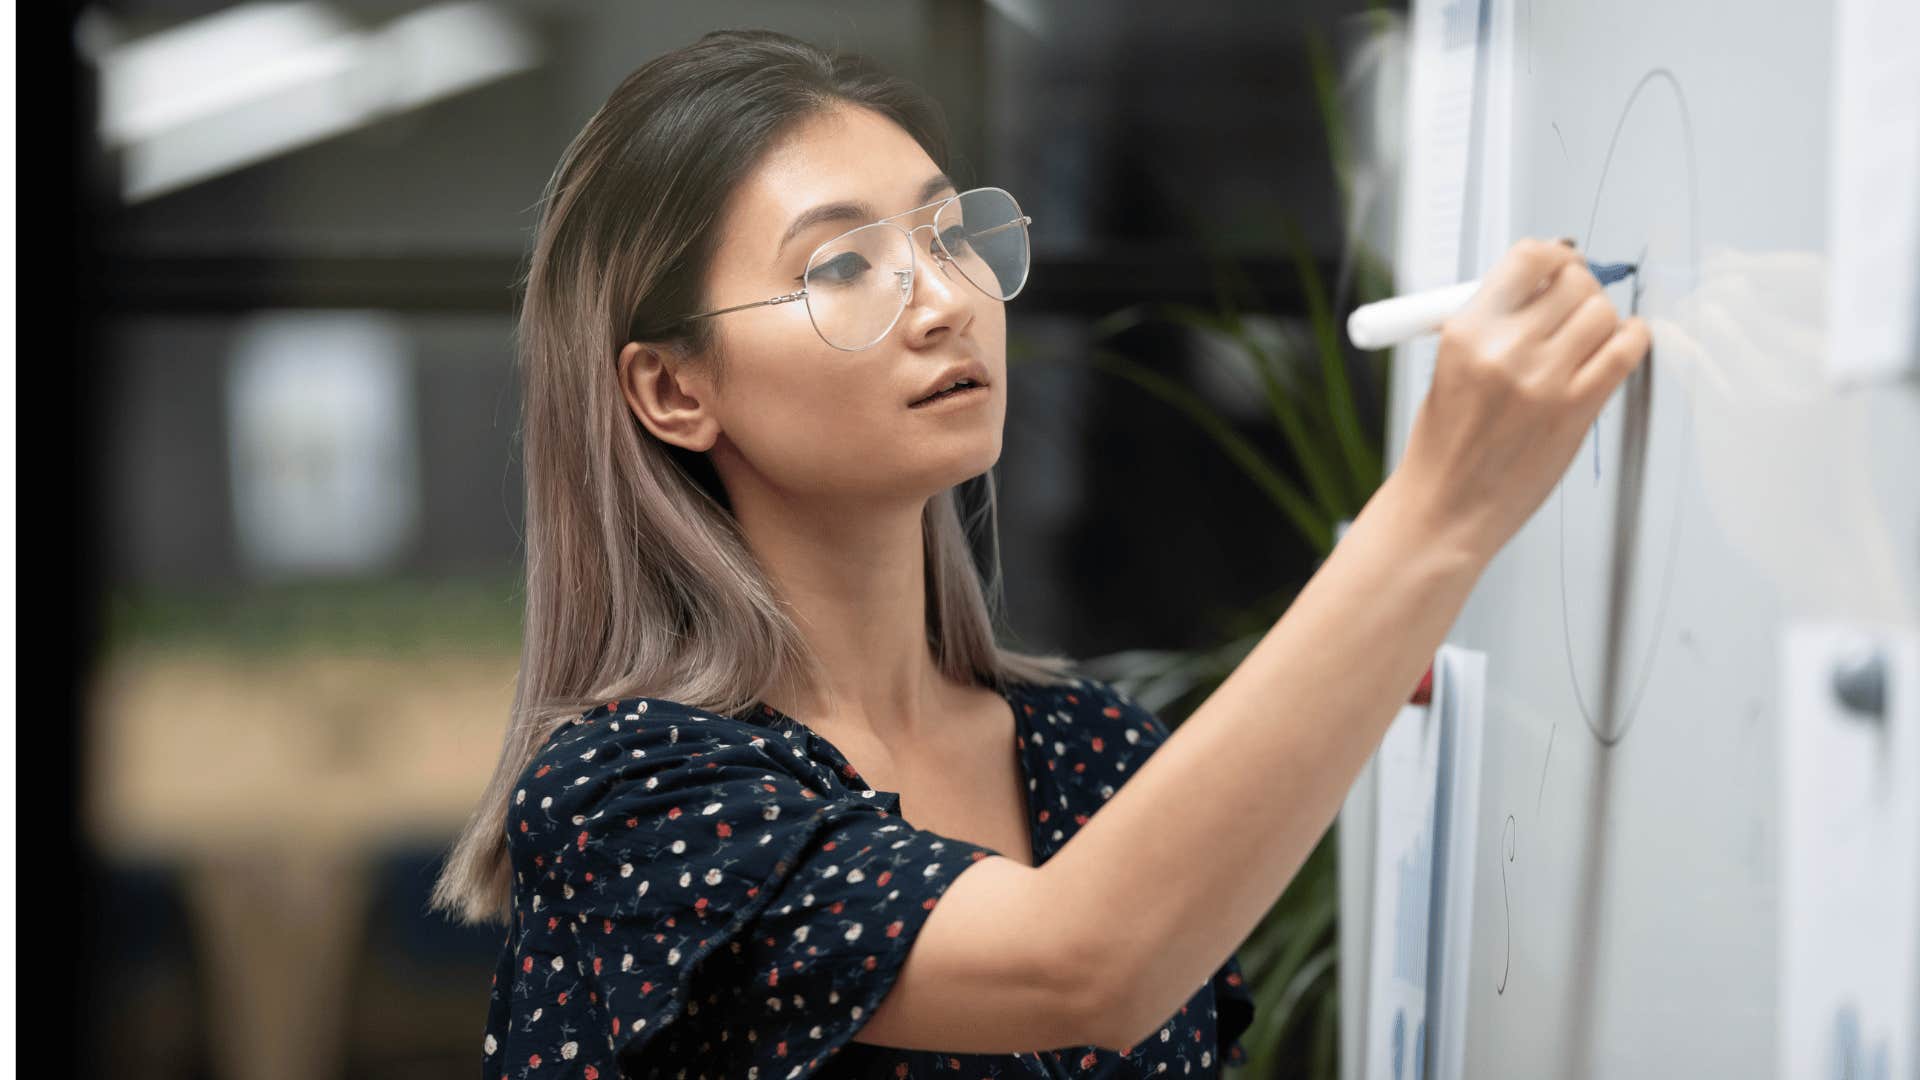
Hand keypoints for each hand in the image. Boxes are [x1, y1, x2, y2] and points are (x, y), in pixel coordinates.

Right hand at [1389, 237, 1651, 563]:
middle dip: (1581, 286)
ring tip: (1590, 335)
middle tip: (1577, 303)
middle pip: (1574, 282)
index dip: (1554, 255)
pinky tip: (1620, 344)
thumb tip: (1543, 283)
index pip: (1528, 258)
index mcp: (1467, 332)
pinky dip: (1631, 339)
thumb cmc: (1445, 446)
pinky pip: (1625, 351)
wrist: (1446, 508)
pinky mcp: (1576, 410)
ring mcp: (1544, 380)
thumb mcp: (1450, 367)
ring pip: (1603, 312)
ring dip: (1603, 317)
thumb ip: (1495, 323)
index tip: (1561, 262)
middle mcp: (1506, 349)